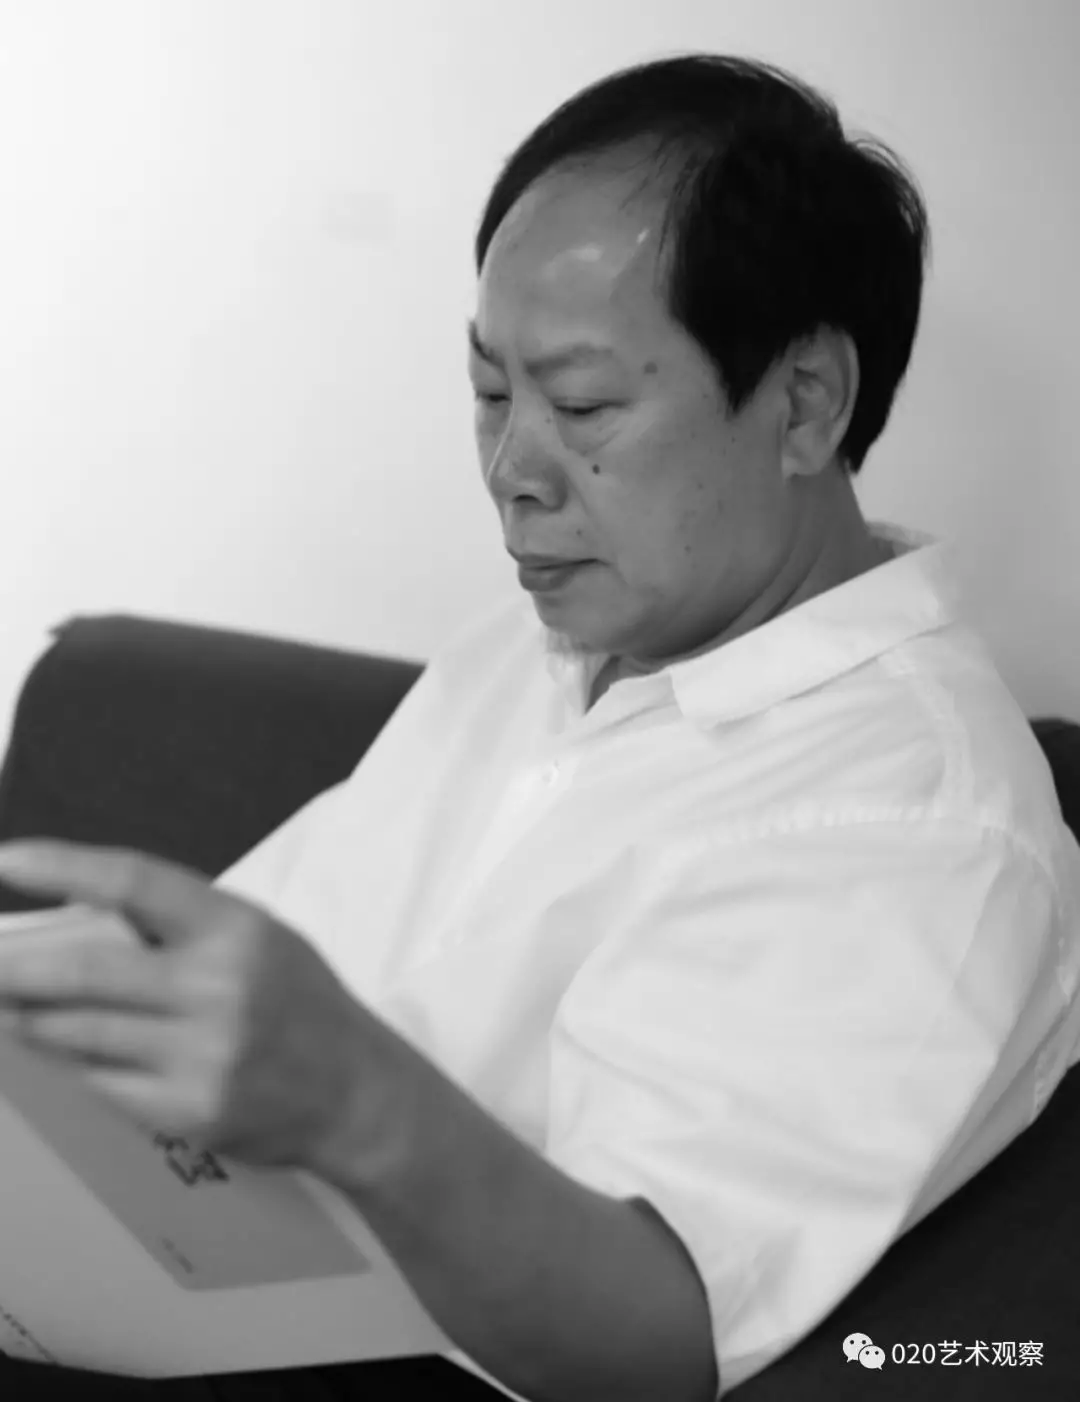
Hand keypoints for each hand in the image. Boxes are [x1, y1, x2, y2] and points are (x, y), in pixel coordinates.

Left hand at [0, 840, 396, 1172]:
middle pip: (83, 970)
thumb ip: (180, 927)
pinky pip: (100, 1084)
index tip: (4, 861)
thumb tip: (75, 920)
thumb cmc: (298, 1002)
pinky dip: (74, 1066)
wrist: (355, 1091)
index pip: (131, 881)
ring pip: (77, 1033)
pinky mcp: (188, 1112)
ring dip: (29, 1018)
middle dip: (13, 967)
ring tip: (10, 1006)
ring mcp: (201, 1055)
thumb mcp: (256, 937)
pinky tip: (69, 1054)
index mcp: (235, 928)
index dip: (60, 865)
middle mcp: (218, 988)